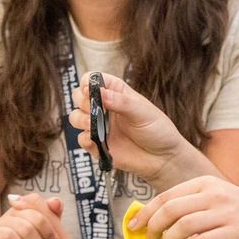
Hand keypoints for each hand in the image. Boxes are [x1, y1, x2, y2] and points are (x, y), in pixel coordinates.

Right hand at [68, 72, 196, 182]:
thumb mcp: (143, 112)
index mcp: (117, 93)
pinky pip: (81, 139)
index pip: (93, 79)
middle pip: (79, 97)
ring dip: (81, 119)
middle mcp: (105, 108)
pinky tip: (97, 140)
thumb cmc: (157, 130)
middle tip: (95, 108)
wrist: (162, 158)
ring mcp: (100, 126)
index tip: (89, 90)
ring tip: (94, 125)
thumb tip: (100, 92)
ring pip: (76, 117)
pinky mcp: (97, 145)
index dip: (87, 82)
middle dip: (82, 101)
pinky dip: (86, 139)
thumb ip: (121, 102)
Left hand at [127, 175, 238, 238]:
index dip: (145, 212)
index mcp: (206, 183)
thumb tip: (157, 219)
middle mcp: (214, 194)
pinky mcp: (234, 232)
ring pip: (182, 226)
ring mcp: (225, 212)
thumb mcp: (218, 199)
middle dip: (153, 228)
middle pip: (170, 209)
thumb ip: (192, 206)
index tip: (133, 226)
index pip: (167, 196)